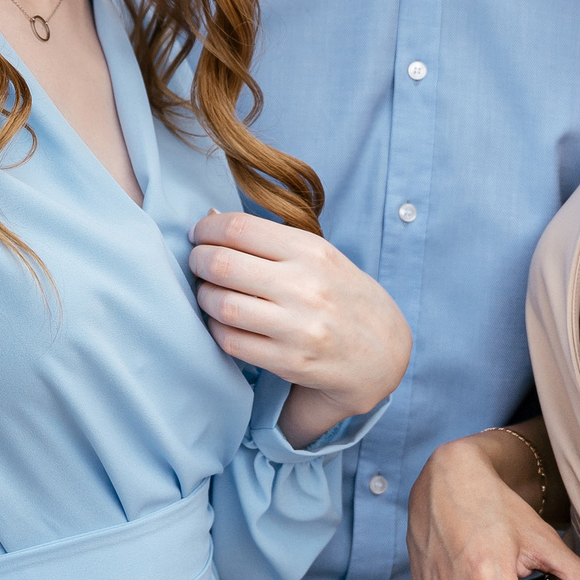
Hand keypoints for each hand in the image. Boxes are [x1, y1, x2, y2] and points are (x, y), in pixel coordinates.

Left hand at [186, 210, 409, 445]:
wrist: (382, 352)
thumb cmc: (341, 295)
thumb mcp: (318, 255)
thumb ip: (267, 238)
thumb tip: (209, 219)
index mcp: (311, 251)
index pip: (240, 228)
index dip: (207, 229)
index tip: (200, 234)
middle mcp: (305, 287)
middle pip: (223, 264)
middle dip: (198, 260)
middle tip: (197, 262)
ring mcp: (297, 327)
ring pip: (222, 305)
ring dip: (204, 296)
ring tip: (209, 292)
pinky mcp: (289, 361)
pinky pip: (231, 341)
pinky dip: (217, 328)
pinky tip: (223, 322)